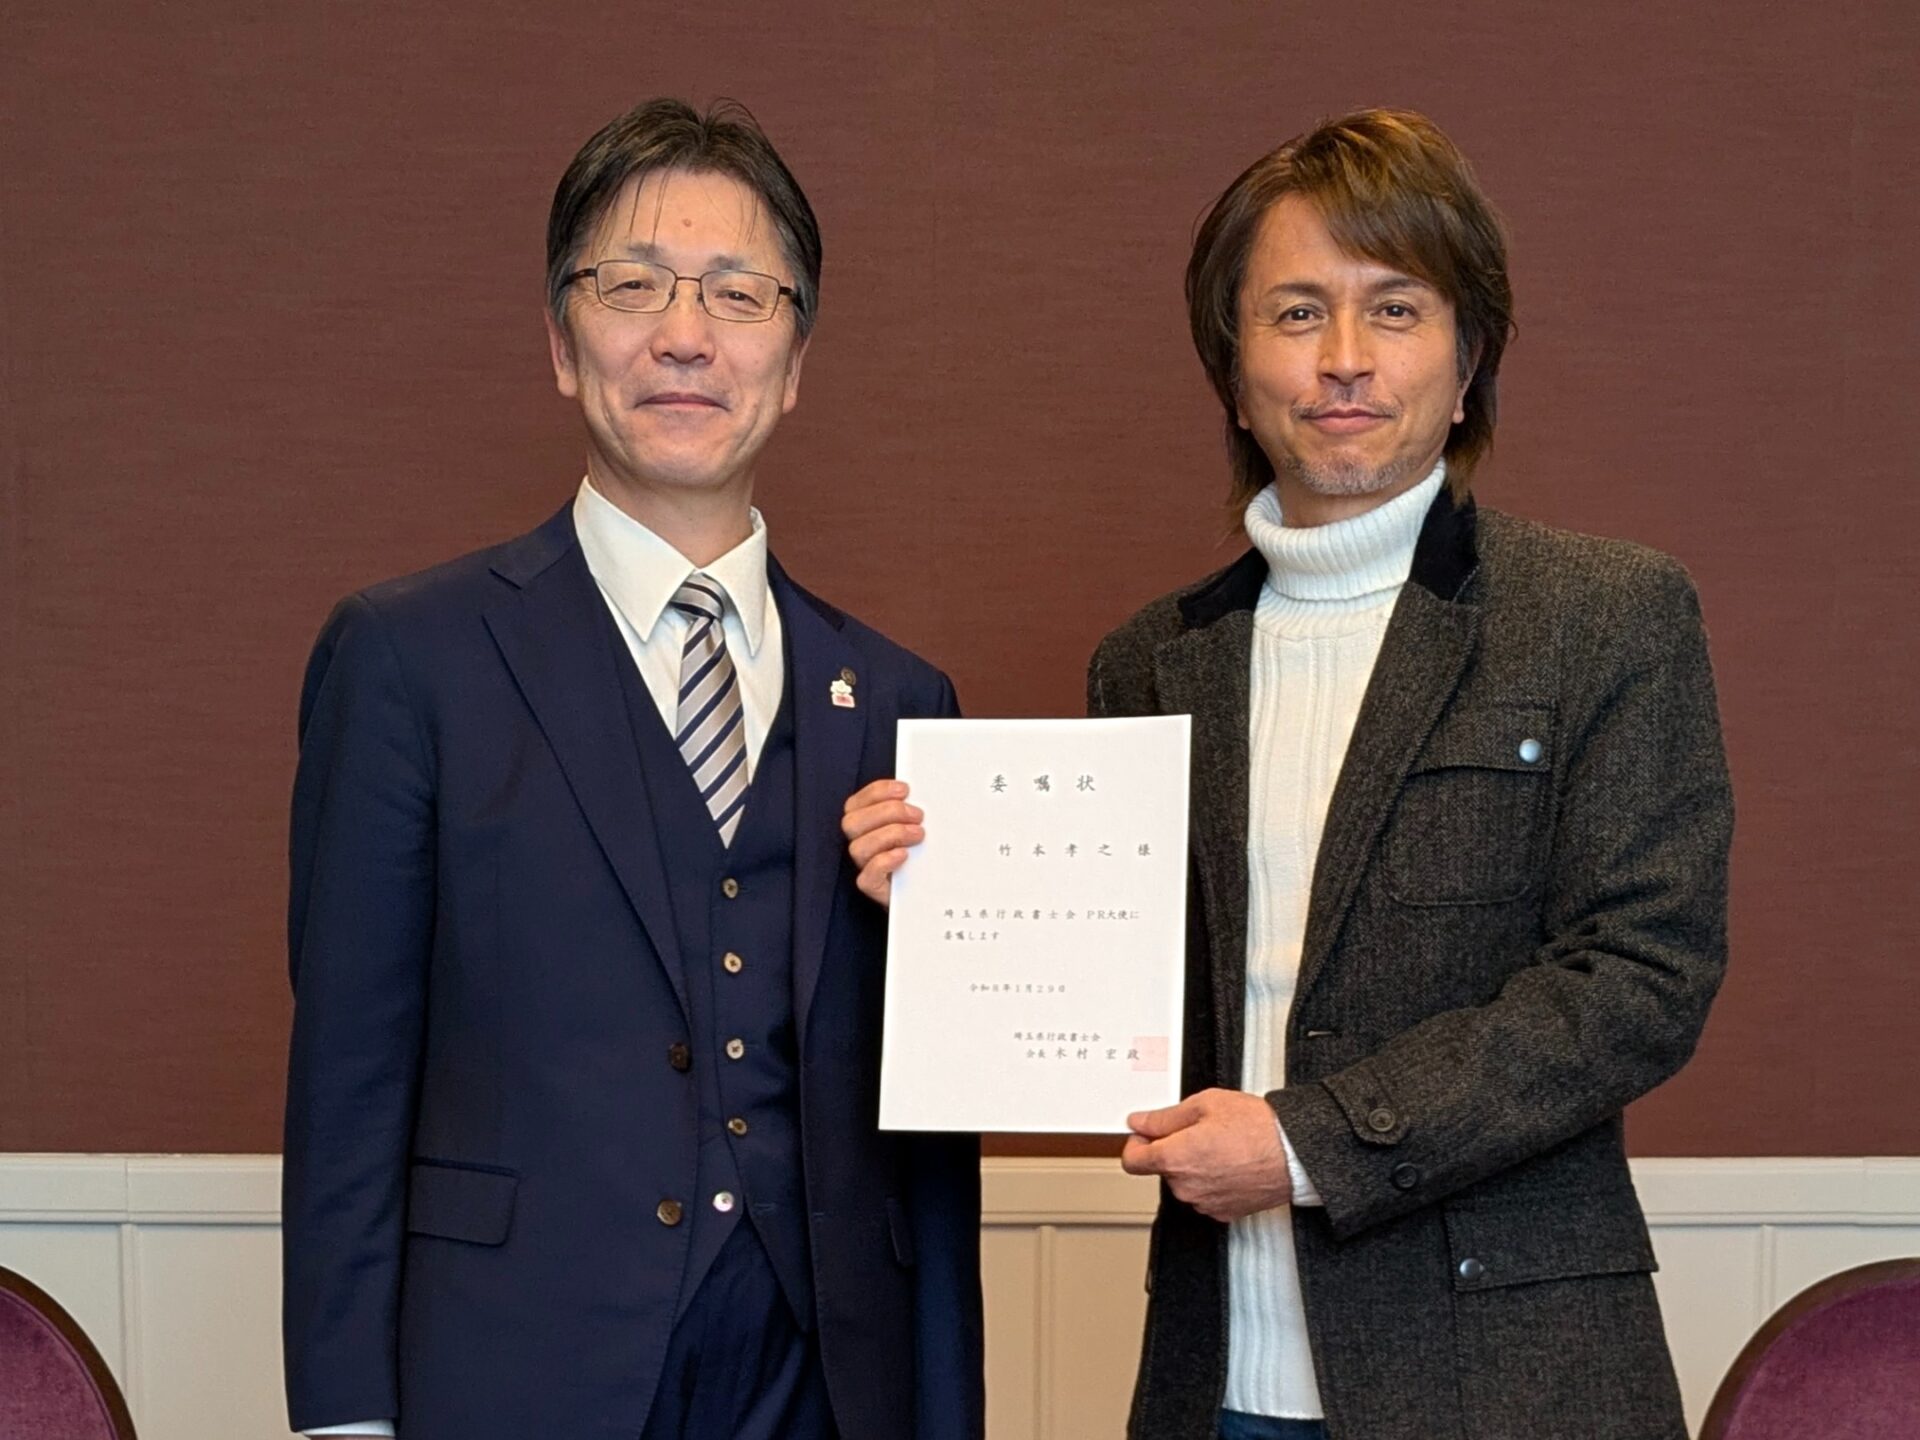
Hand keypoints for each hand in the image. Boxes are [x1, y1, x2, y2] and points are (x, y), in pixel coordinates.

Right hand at [841, 778, 924, 905]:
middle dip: (887, 812)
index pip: (857, 802)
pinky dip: (884, 862)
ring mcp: (865, 867)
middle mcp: (861, 843)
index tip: (905, 790)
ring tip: (918, 835)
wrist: (932, 887)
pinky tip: (904, 855)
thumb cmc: (922, 852)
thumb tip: (922, 793)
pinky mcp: (874, 889)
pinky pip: (866, 878)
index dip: (878, 792)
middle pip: (852, 823)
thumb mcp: (917, 825)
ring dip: (890, 835)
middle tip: (918, 815)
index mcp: (865, 824)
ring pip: (858, 848)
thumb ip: (911, 810)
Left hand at [1120, 1087, 1292, 1222]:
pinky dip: (1211, 1181)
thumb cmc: (1257, 1129)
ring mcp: (1204, 1203)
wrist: (1294, 1154)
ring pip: (1184, 1182)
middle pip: (1162, 1168)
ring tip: (1220, 1145)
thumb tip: (1141, 1122)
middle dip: (1172, 1149)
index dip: (1136, 1144)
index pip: (1132, 1161)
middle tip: (1197, 1130)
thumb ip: (1165, 1117)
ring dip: (1193, 1166)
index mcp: (1175, 1158)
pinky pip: (1205, 1194)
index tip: (1146, 1135)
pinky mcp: (1223, 1212)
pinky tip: (1230, 1163)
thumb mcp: (1205, 1105)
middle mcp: (1186, 1186)